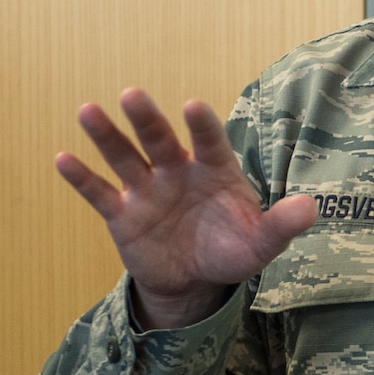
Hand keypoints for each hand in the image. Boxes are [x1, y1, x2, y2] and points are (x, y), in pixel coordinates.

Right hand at [56, 88, 313, 328]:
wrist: (197, 279)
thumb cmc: (233, 249)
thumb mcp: (263, 242)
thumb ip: (283, 224)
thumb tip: (311, 208)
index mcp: (214, 171)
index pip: (209, 142)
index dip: (202, 126)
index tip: (193, 107)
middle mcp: (178, 172)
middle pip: (160, 140)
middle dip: (147, 119)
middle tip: (133, 95)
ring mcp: (148, 190)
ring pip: (125, 157)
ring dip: (107, 136)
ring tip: (88, 111)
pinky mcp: (123, 214)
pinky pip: (101, 193)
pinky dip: (82, 178)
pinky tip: (63, 159)